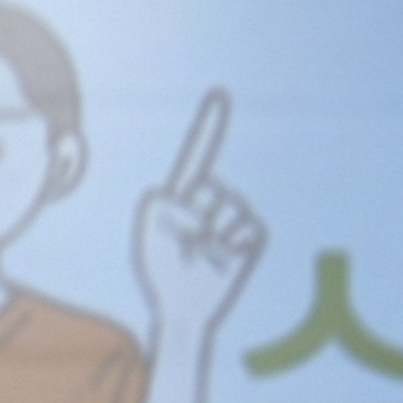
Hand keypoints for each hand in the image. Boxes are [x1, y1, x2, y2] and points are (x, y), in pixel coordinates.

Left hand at [132, 87, 267, 356]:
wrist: (182, 306)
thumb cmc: (163, 268)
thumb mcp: (150, 226)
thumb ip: (163, 199)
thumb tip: (200, 203)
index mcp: (184, 194)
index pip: (197, 155)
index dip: (208, 128)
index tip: (219, 96)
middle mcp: (212, 203)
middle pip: (208, 187)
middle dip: (193, 214)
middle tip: (186, 241)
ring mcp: (234, 222)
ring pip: (229, 206)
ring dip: (211, 233)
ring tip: (203, 253)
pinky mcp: (252, 241)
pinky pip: (248, 228)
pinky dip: (231, 245)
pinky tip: (223, 259)